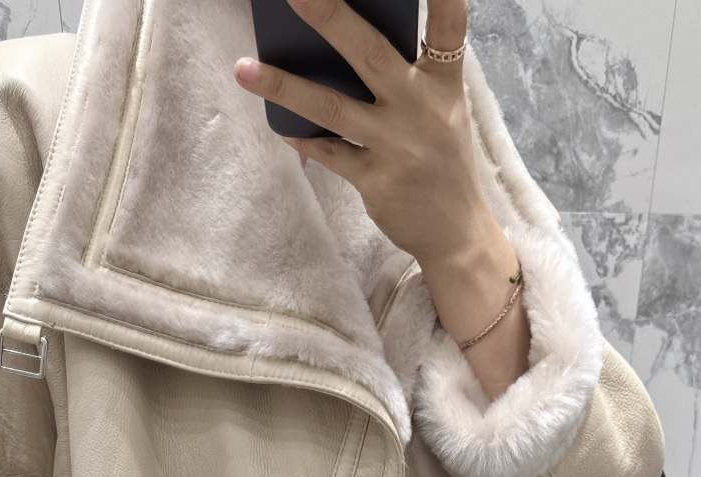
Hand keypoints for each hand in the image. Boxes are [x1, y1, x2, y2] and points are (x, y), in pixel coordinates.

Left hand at [233, 0, 493, 269]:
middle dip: (330, 17)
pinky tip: (280, 125)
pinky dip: (303, 137)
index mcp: (443, 82)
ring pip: (333, 108)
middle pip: (370, 53)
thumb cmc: (442, 158)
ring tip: (244, 68)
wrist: (456, 232)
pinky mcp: (376, 181)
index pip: (448, 25)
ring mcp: (397, 146)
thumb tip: (343, 36)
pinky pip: (329, 153)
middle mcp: (421, 108)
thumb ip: (407, 72)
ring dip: (285, 87)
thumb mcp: (441, 108)